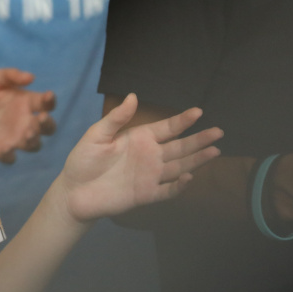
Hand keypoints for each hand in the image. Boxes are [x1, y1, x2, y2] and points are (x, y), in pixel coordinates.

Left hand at [0, 68, 56, 163]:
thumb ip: (11, 75)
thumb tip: (31, 78)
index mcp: (26, 102)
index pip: (47, 104)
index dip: (50, 101)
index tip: (47, 96)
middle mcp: (25, 121)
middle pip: (48, 128)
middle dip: (48, 125)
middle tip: (40, 119)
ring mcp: (14, 137)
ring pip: (34, 145)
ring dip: (33, 140)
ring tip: (26, 133)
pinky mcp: (0, 150)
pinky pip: (11, 157)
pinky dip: (11, 154)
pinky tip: (5, 148)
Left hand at [56, 94, 221, 222]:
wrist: (74, 192)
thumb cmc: (83, 161)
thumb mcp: (96, 135)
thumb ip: (115, 119)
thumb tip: (133, 96)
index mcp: (139, 139)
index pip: (166, 128)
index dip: (182, 120)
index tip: (198, 112)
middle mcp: (149, 156)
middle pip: (179, 147)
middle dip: (199, 139)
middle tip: (218, 131)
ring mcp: (149, 176)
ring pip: (179, 166)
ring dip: (197, 160)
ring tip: (215, 151)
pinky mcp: (145, 195)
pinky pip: (167, 190)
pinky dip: (179, 186)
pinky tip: (190, 177)